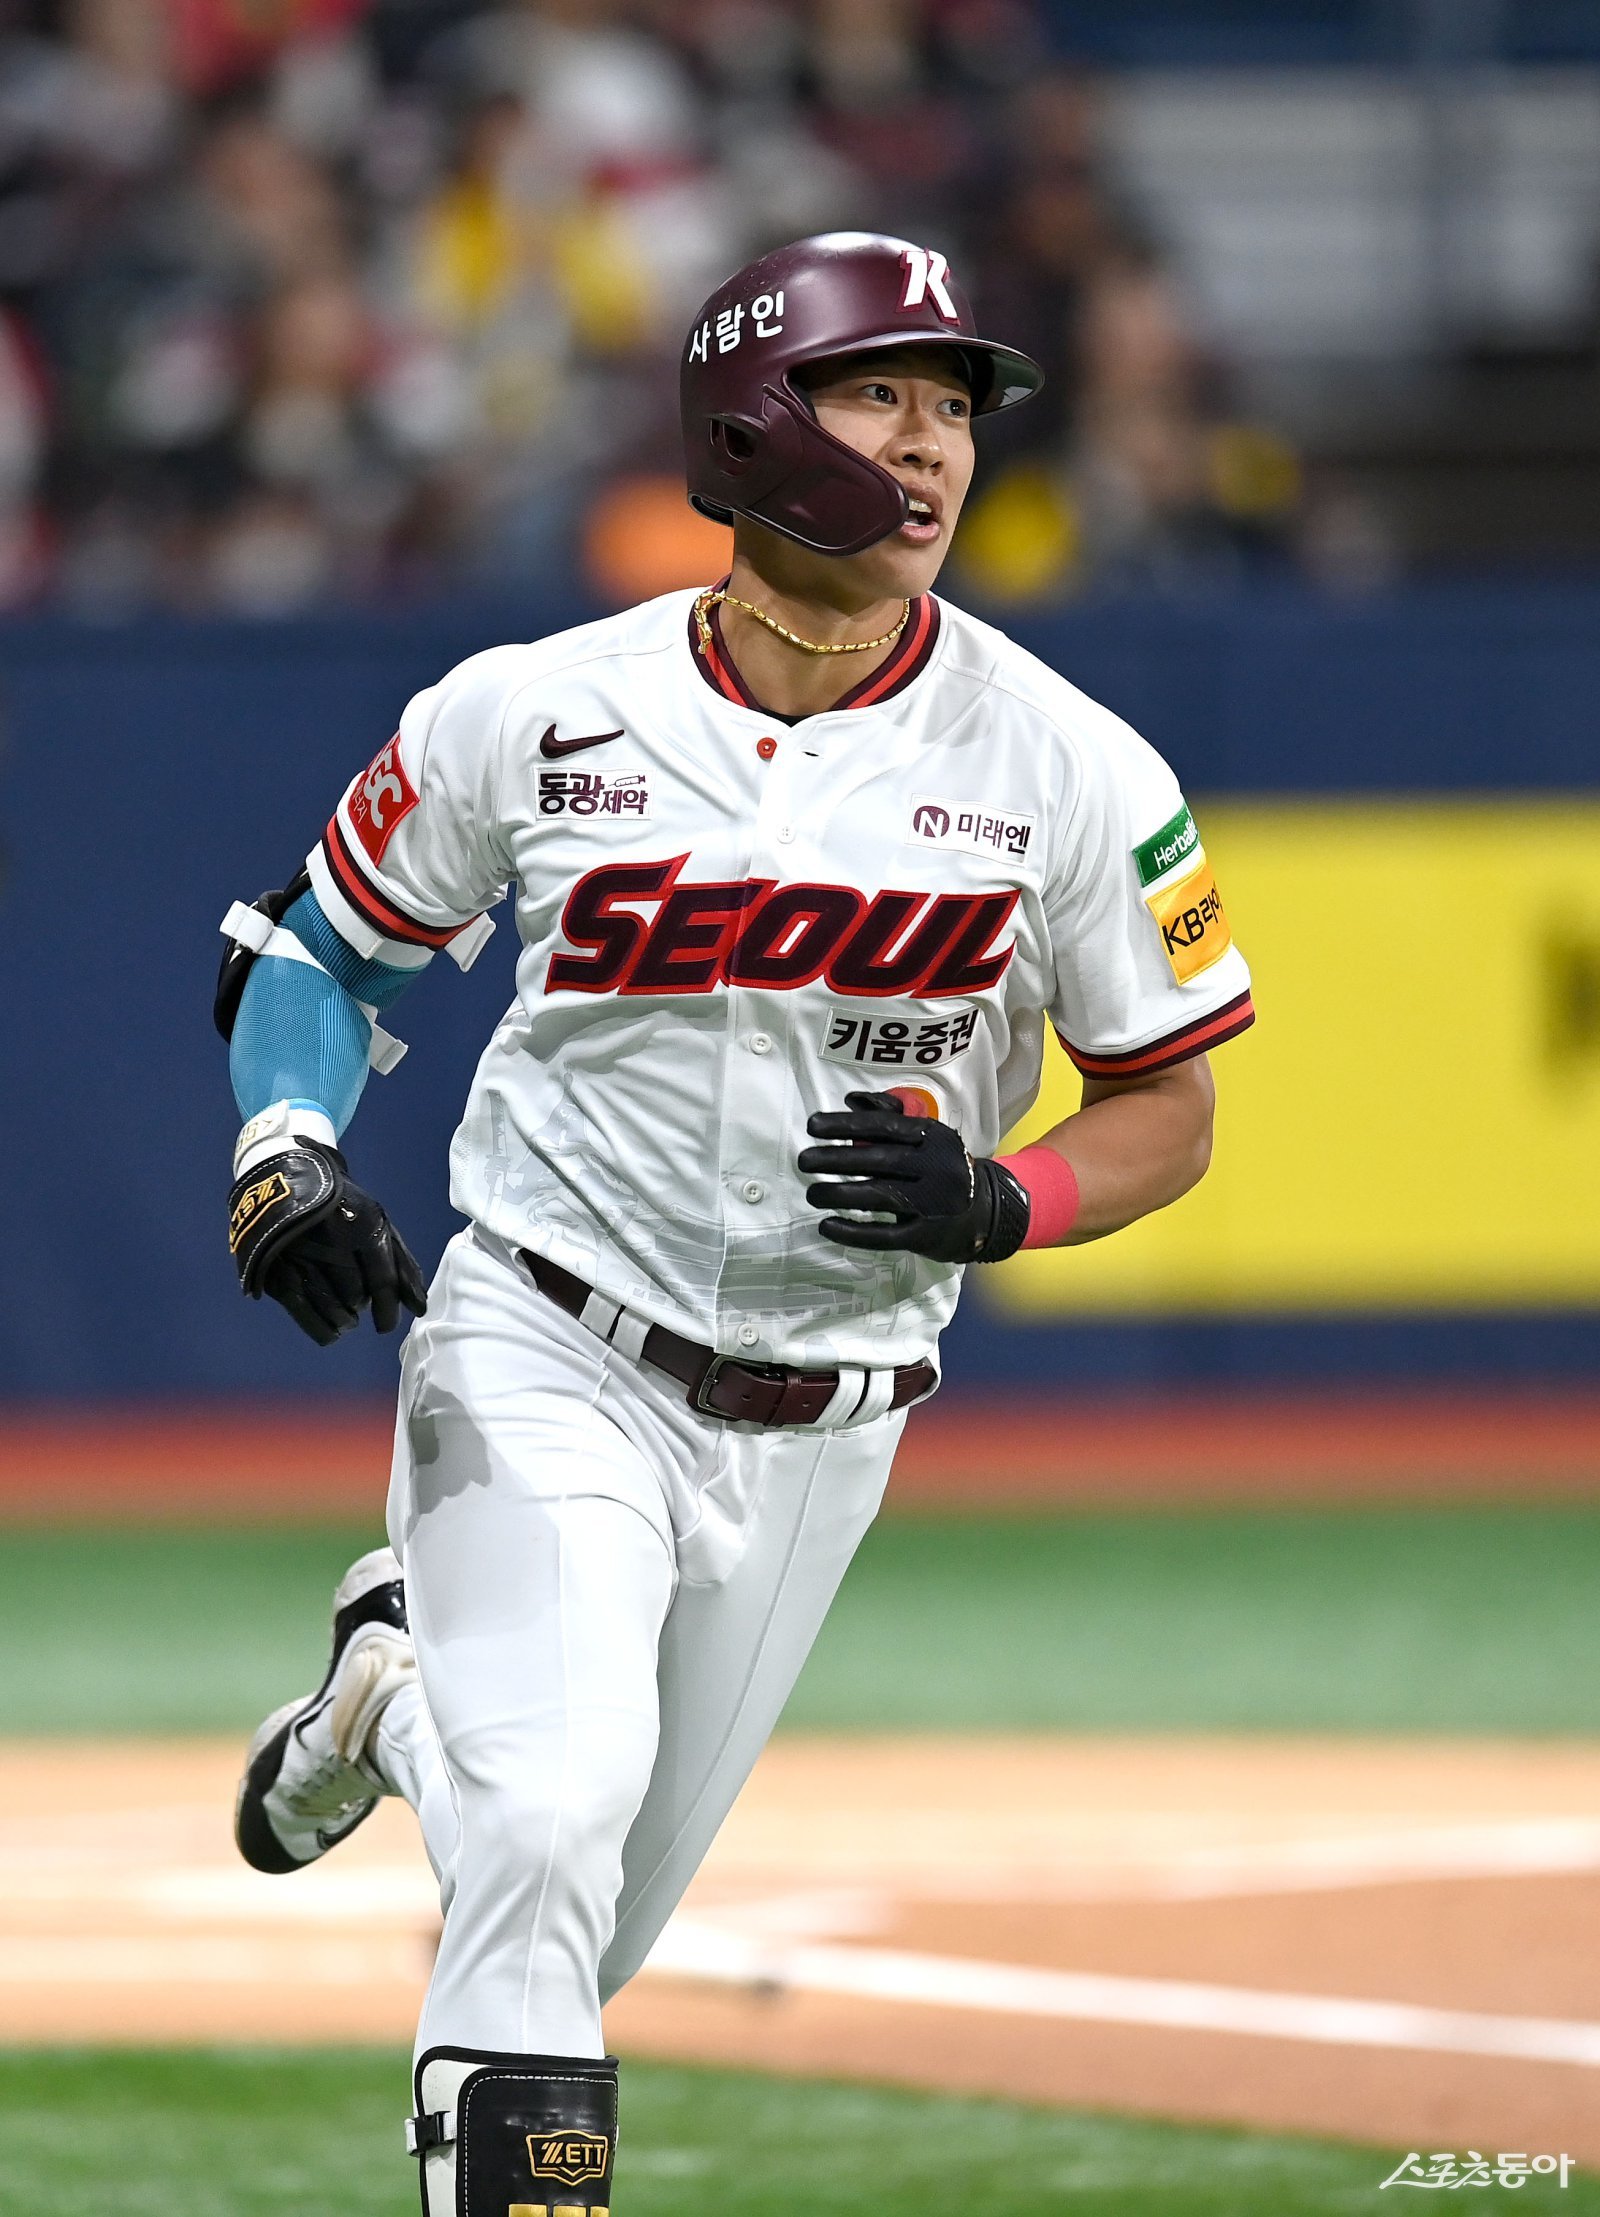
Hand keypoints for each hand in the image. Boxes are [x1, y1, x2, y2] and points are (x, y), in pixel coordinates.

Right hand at [228, 1141, 428, 1345]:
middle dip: (361, 1306)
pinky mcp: (278, 1266)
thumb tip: (419, 1306)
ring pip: (331, 1305)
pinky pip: (303, 1309)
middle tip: (360, 1305)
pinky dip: (321, 1327)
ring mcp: (303, 1254)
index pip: (382, 1280)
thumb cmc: (344, 1207)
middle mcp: (333, 1240)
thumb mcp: (378, 1222)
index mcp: (364, 1226)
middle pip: (355, 1294)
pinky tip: (331, 1331)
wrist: (288, 1176)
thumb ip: (401, 1262)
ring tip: (347, 1319)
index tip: (386, 1326)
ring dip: (344, 1319)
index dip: (387, 1310)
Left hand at [797, 1091, 1030, 1262]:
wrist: (987, 1212)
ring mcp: (934, 1203)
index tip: (813, 1126)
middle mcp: (936, 1166)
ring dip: (838, 1194)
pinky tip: (827, 1225)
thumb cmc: (942, 1168)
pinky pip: (884, 1235)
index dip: (846, 1125)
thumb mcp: (925, 1137)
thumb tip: (852, 1100)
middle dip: (835, 1160)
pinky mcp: (927, 1235)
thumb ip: (890, 1116)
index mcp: (933, 1137)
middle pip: (877, 1160)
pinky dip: (853, 1231)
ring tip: (811, 1193)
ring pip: (879, 1197)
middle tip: (803, 1161)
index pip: (884, 1127)